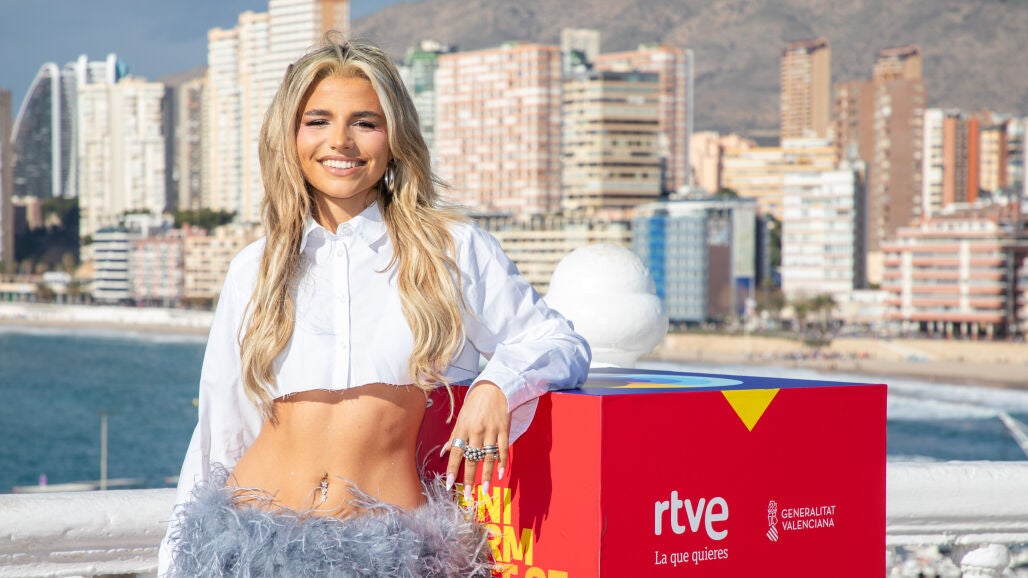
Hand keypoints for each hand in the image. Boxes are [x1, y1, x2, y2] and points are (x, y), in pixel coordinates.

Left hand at [440, 380, 509, 501]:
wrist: (494, 388)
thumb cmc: (475, 404)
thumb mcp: (461, 418)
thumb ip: (453, 437)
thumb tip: (443, 453)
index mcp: (463, 429)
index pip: (456, 452)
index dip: (452, 468)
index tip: (449, 483)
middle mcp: (476, 431)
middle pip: (471, 458)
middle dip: (468, 478)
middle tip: (467, 493)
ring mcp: (491, 431)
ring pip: (488, 457)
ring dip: (486, 475)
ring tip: (485, 490)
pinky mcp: (503, 430)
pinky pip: (503, 449)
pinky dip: (502, 462)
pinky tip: (500, 474)